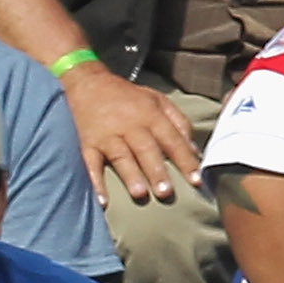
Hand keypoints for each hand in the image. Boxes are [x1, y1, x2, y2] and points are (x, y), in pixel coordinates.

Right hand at [65, 65, 199, 205]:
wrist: (88, 83)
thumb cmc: (127, 96)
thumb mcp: (158, 100)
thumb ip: (178, 123)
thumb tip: (194, 151)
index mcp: (150, 115)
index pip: (172, 139)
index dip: (184, 160)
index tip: (196, 181)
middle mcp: (130, 125)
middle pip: (146, 149)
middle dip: (156, 170)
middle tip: (166, 192)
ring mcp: (107, 135)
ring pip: (120, 156)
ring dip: (130, 175)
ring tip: (139, 194)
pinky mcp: (87, 143)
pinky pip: (91, 163)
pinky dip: (95, 181)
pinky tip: (102, 200)